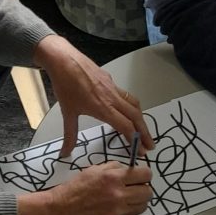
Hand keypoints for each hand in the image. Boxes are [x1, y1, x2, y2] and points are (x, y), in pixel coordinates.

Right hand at [15, 162, 152, 214]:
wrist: (57, 213)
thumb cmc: (72, 190)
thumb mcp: (93, 170)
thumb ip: (114, 168)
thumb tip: (129, 169)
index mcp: (113, 178)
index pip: (145, 174)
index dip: (144, 174)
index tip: (140, 175)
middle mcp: (118, 196)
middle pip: (148, 192)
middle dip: (143, 187)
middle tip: (135, 187)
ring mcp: (117, 213)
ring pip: (143, 206)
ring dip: (138, 201)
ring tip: (127, 198)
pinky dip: (129, 212)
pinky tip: (118, 208)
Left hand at [34, 34, 153, 156]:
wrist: (64, 60)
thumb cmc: (65, 86)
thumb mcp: (67, 113)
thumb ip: (70, 135)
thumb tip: (64, 154)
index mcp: (103, 108)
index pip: (126, 127)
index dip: (135, 140)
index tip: (140, 151)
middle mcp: (113, 98)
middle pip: (136, 116)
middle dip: (145, 132)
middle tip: (150, 145)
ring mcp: (114, 88)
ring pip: (134, 104)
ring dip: (141, 118)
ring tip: (143, 129)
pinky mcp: (111, 80)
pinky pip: (126, 95)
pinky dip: (132, 106)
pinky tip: (126, 110)